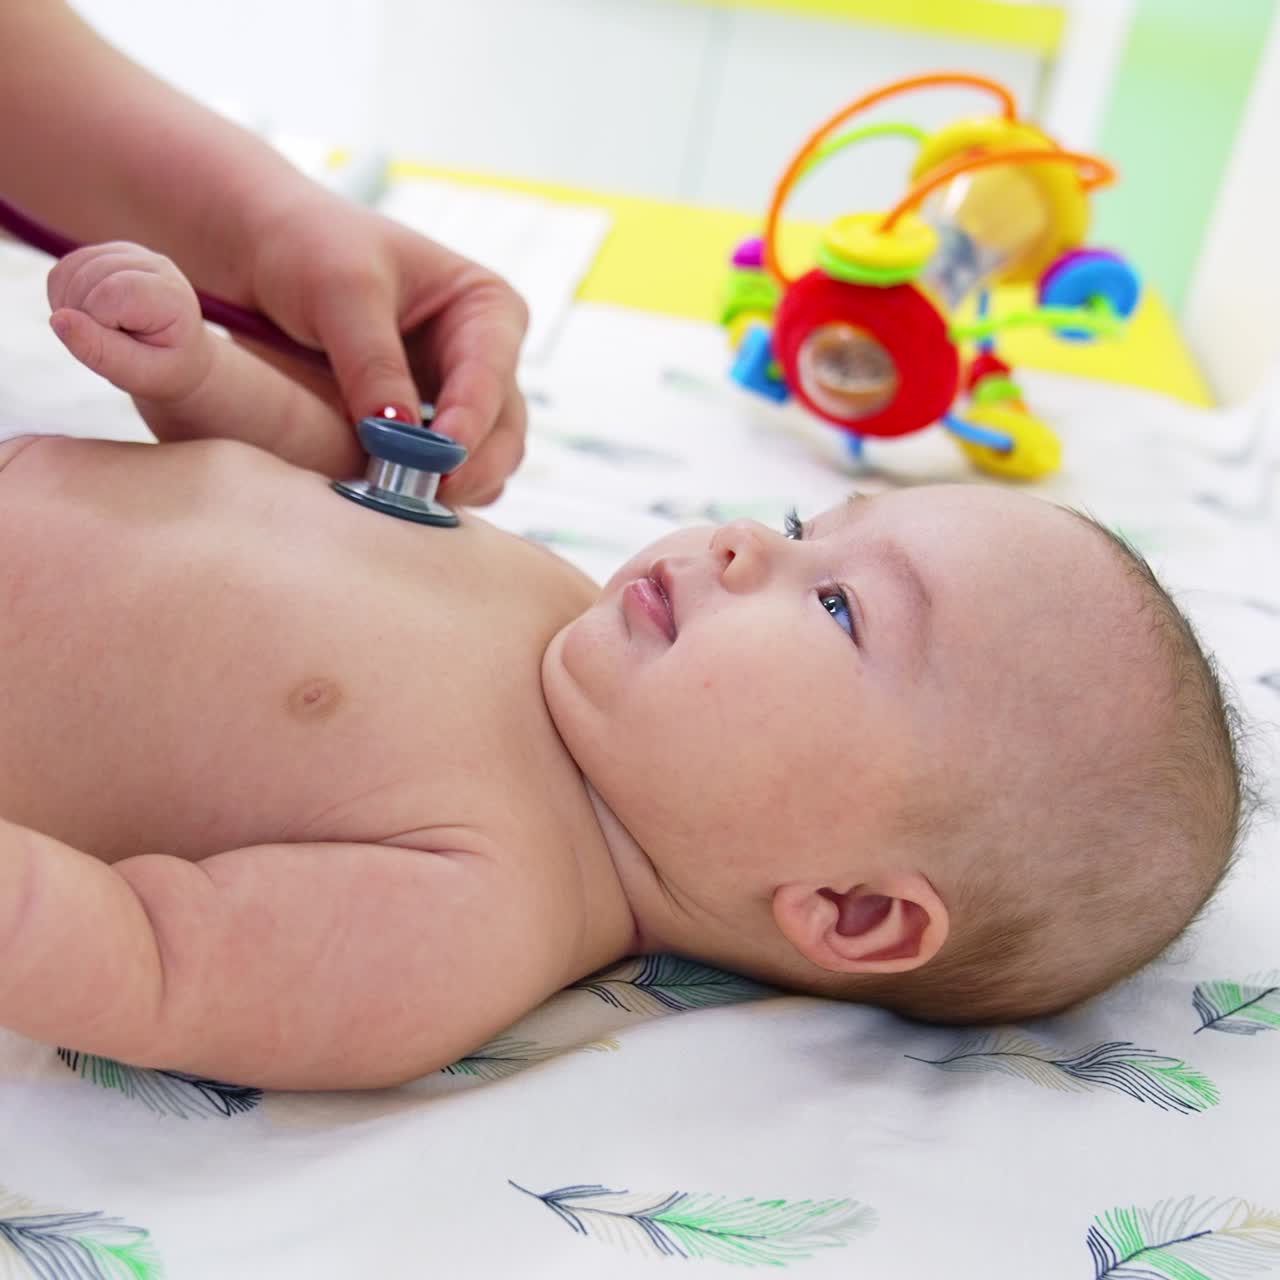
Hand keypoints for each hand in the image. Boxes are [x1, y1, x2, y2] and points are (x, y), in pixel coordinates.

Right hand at [47, 242, 212, 402]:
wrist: (179, 355)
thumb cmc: (163, 367)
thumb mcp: (141, 374)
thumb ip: (101, 352)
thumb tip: (58, 319)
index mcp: (171, 296)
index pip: (112, 293)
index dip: (100, 324)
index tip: (123, 346)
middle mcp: (153, 265)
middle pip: (86, 279)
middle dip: (84, 319)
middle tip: (114, 343)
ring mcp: (129, 255)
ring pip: (69, 272)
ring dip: (71, 310)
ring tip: (104, 332)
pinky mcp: (107, 255)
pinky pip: (62, 271)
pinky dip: (64, 300)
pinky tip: (90, 317)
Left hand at [244, 191, 529, 504]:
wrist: (255, 258)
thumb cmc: (307, 246)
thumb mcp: (340, 289)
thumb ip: (373, 363)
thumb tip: (397, 435)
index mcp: (486, 310)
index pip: (493, 372)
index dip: (471, 418)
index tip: (442, 456)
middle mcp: (483, 362)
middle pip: (504, 433)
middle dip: (470, 465)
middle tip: (424, 491)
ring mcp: (453, 406)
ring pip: (482, 467)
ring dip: (448, 488)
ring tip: (397, 494)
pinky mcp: (418, 440)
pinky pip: (437, 482)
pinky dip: (418, 495)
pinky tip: (381, 493)